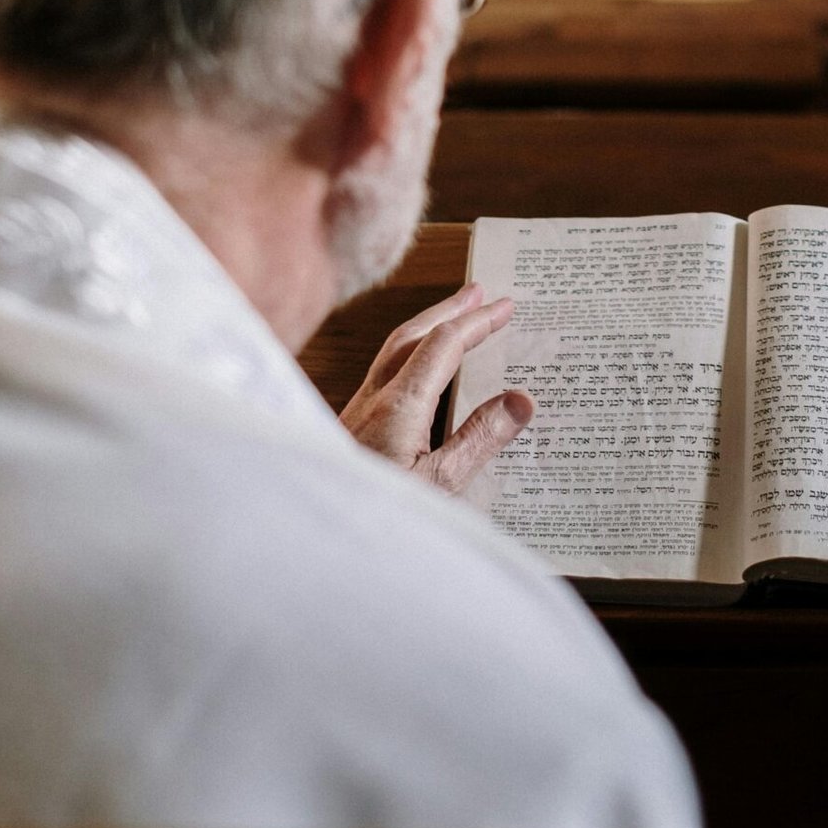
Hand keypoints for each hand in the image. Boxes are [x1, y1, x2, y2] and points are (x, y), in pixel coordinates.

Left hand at [340, 282, 534, 496]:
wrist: (307, 536)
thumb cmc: (374, 517)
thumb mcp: (440, 487)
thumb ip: (479, 440)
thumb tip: (520, 400)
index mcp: (399, 406)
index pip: (443, 345)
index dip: (476, 322)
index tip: (505, 306)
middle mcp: (373, 399)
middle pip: (412, 336)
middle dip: (448, 310)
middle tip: (478, 292)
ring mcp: (357, 412)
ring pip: (393, 352)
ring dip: (427, 328)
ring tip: (453, 318)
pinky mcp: (350, 428)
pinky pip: (385, 374)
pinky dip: (411, 354)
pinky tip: (420, 372)